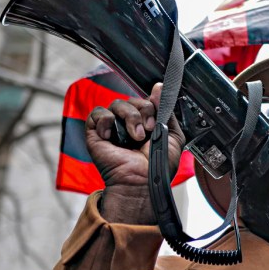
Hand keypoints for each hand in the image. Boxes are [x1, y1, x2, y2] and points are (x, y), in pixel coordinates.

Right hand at [87, 83, 183, 224]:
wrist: (142, 182)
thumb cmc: (158, 166)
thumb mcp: (173, 136)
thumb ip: (167, 111)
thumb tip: (159, 87)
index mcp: (145, 123)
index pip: (146, 101)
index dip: (151, 105)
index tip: (156, 120)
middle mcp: (128, 124)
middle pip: (133, 100)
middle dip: (143, 112)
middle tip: (147, 131)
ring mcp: (111, 127)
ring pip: (117, 103)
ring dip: (129, 118)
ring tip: (134, 137)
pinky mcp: (95, 133)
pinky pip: (98, 113)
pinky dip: (106, 120)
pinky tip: (112, 136)